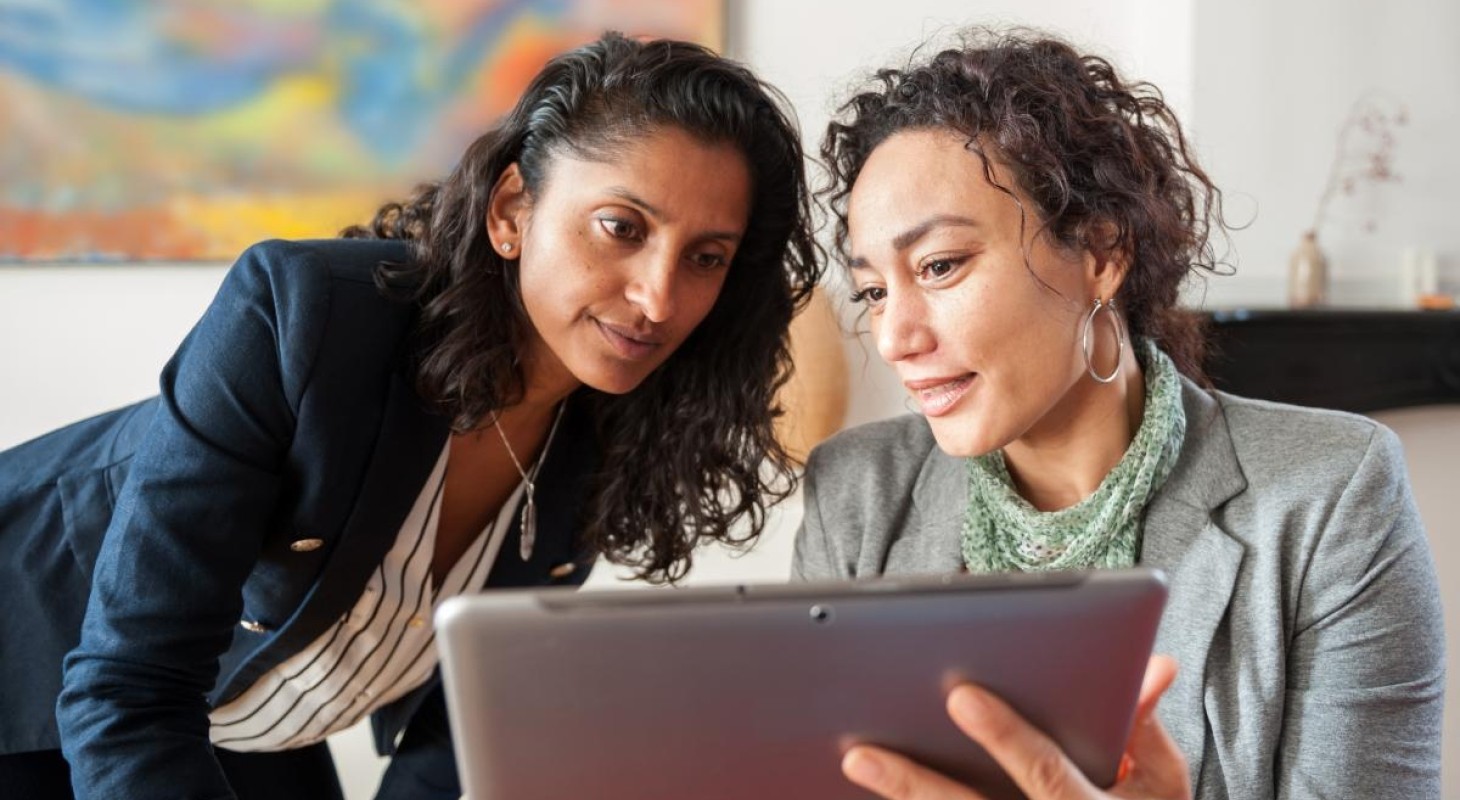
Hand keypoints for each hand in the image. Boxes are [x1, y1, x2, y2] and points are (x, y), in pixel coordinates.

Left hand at [842, 655, 1190, 799]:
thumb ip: (1144, 723)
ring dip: (903, 798)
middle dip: (917, 784)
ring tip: (855, 764)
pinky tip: (867, 796)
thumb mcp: (1163, 783)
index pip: (1046, 774)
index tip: (961, 696)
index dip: (1005, 738)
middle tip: (864, 753)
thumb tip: (1152, 665)